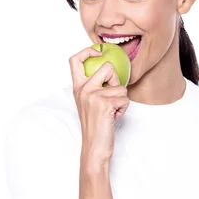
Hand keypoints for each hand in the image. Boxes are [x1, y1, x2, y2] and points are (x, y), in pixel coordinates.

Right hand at [69, 47, 129, 163]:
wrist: (94, 147)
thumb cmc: (96, 126)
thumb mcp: (89, 104)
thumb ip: (94, 88)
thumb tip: (110, 70)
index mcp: (77, 88)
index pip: (74, 60)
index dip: (88, 51)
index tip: (99, 53)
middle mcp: (83, 89)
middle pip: (107, 67)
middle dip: (116, 81)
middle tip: (112, 97)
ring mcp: (93, 96)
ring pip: (120, 86)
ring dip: (122, 101)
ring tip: (112, 112)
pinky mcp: (104, 104)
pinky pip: (124, 98)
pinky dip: (123, 109)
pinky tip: (114, 117)